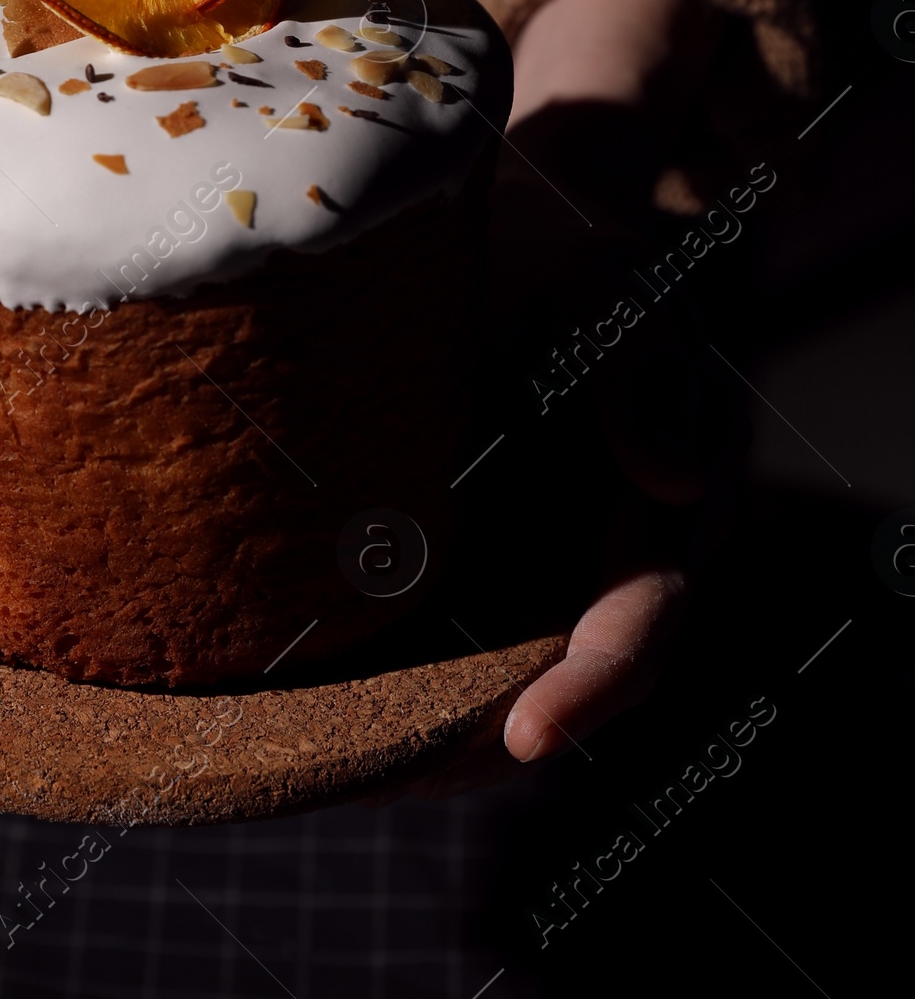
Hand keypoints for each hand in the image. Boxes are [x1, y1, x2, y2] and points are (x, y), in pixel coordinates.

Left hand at [408, 0, 739, 798]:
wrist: (517, 216)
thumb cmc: (565, 246)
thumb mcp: (605, 287)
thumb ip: (641, 374)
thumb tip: (674, 479)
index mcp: (668, 503)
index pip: (642, 624)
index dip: (588, 689)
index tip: (525, 737)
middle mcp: (621, 552)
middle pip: (572, 682)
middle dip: (484, 742)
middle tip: (386, 782)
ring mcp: (557, 560)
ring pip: (509, 671)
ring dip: (436, 726)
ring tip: (336, 764)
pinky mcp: (494, 552)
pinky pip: (458, 633)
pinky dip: (404, 673)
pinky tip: (324, 700)